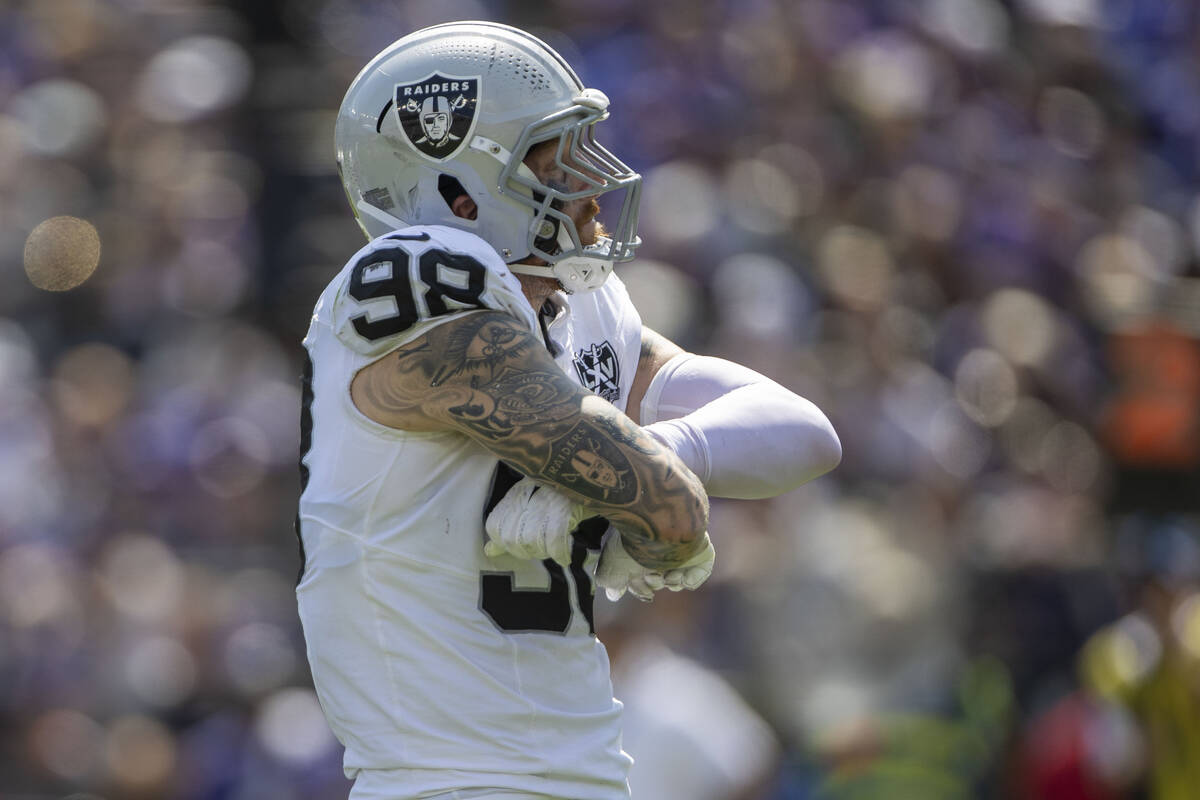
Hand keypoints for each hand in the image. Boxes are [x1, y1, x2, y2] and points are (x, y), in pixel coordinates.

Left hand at [484, 477, 588, 564]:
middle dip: (524, 552)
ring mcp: (547, 502)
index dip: (503, 543)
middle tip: (540, 549)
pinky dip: (559, 553)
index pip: (494, 525)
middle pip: (511, 538)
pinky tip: (564, 557)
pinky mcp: (566, 509)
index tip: (518, 546)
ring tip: (554, 550)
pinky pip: (554, 539)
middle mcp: (529, 496)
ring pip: (531, 540)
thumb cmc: (562, 494)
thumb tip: (489, 551)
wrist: (593, 477)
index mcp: (518, 493)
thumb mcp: (533, 505)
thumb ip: (509, 527)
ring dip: (543, 552)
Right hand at [596, 533, 714, 601]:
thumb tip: (614, 594)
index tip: (642, 590)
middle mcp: (658, 549)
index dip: (639, 588)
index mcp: (639, 550)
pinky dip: (691, 579)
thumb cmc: (631, 545)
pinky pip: (700, 572)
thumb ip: (611, 581)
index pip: (640, 576)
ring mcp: (680, 550)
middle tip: (653, 576)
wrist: (659, 525)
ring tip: (667, 575)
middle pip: (658, 579)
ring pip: (677, 578)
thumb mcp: (612, 567)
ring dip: (671, 582)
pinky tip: (681, 575)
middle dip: (653, 584)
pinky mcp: (700, 550)